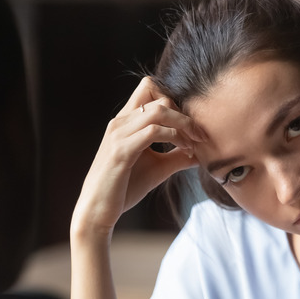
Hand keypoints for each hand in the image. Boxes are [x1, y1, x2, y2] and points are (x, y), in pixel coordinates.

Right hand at [71, 77, 205, 237]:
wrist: (97, 210)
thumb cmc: (124, 189)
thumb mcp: (157, 168)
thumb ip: (177, 157)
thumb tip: (202, 153)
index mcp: (126, 121)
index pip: (150, 87)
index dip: (175, 101)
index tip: (190, 125)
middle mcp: (120, 121)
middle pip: (158, 95)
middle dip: (184, 113)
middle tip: (200, 135)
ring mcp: (119, 134)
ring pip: (159, 110)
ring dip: (184, 123)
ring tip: (195, 142)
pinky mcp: (122, 150)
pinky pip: (154, 131)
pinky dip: (176, 137)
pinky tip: (185, 151)